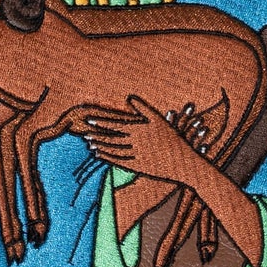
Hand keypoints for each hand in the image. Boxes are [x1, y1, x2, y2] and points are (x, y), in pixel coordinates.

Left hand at [81, 96, 209, 186]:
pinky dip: (106, 158)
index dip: (101, 123)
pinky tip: (99, 155)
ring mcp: (136, 156)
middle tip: (84, 133)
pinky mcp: (137, 168)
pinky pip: (118, 162)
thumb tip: (129, 98)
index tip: (89, 121)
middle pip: (111, 138)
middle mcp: (136, 143)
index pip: (115, 125)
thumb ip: (143, 107)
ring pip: (113, 151)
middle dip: (97, 135)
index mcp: (140, 129)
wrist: (182, 162)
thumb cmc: (170, 138)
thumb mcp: (159, 119)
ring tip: (89, 143)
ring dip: (100, 147)